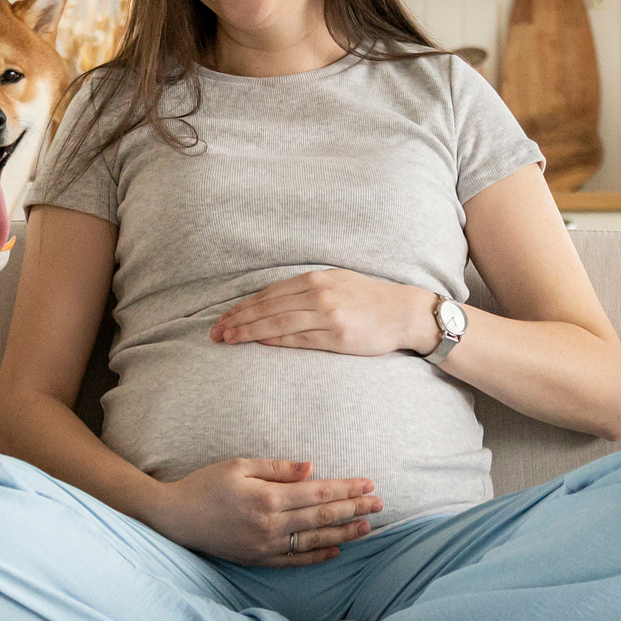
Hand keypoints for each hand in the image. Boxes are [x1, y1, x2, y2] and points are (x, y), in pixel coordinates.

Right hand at [148, 458, 382, 564]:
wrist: (175, 518)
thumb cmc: (205, 485)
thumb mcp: (238, 466)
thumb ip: (277, 469)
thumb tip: (312, 469)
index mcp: (268, 498)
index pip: (319, 493)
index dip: (347, 488)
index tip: (369, 484)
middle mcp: (271, 525)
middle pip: (322, 516)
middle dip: (354, 509)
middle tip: (380, 503)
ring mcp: (266, 546)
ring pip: (315, 541)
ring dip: (344, 533)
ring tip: (367, 527)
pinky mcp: (258, 559)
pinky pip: (296, 560)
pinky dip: (319, 557)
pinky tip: (336, 551)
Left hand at [210, 268, 436, 356]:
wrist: (404, 313)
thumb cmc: (369, 299)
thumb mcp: (337, 282)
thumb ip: (307, 289)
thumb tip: (272, 302)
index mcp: (316, 279)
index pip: (268, 294)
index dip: (243, 307)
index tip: (223, 318)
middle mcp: (319, 294)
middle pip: (267, 307)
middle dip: (237, 320)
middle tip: (215, 332)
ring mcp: (328, 315)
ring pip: (277, 323)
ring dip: (248, 332)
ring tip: (228, 340)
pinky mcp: (337, 337)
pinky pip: (298, 339)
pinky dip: (274, 340)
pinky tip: (257, 342)